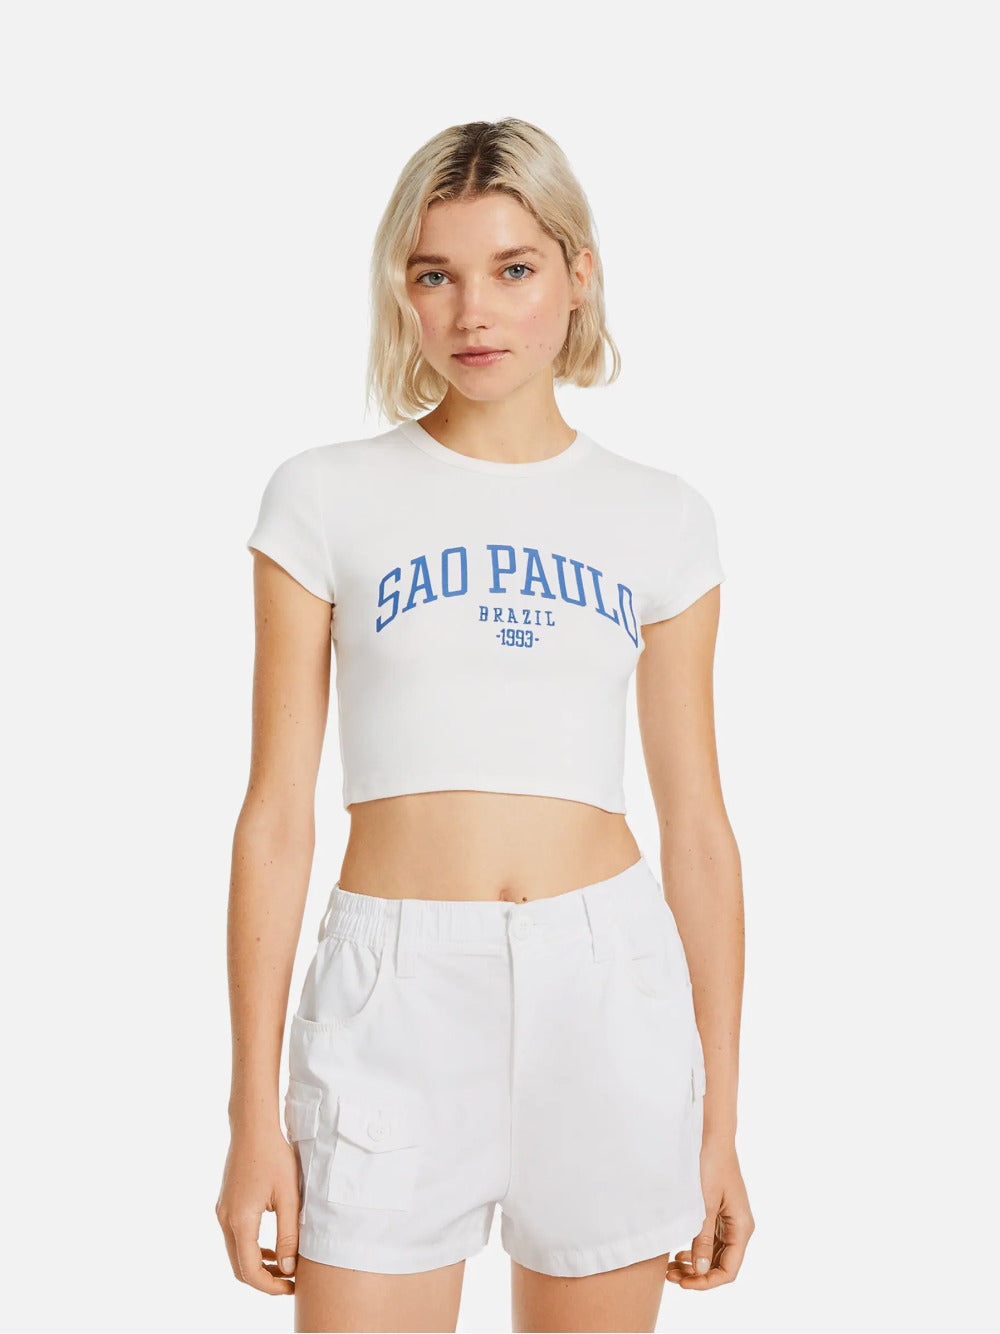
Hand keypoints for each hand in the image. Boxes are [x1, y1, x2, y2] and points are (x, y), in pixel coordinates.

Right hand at [215, 1127, 300, 1293]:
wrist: (252, 1127)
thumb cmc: (274, 1156)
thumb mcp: (288, 1196)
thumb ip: (288, 1234)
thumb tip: (287, 1269)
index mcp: (240, 1220)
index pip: (250, 1270)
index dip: (270, 1286)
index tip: (292, 1287)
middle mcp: (225, 1219)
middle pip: (239, 1267)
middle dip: (264, 1280)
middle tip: (290, 1282)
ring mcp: (222, 1212)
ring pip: (236, 1254)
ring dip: (258, 1265)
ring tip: (284, 1267)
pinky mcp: (225, 1205)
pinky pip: (235, 1238)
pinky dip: (251, 1249)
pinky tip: (271, 1248)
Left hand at [667, 1141, 753, 1287]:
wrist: (711, 1135)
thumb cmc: (710, 1165)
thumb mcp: (703, 1204)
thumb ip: (701, 1237)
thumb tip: (700, 1270)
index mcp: (741, 1227)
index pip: (728, 1270)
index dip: (707, 1282)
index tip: (683, 1283)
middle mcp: (738, 1227)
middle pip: (720, 1265)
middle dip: (697, 1275)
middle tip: (670, 1276)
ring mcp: (728, 1220)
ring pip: (713, 1255)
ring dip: (694, 1264)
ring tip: (670, 1268)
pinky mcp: (718, 1212)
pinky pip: (708, 1241)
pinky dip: (694, 1250)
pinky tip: (677, 1252)